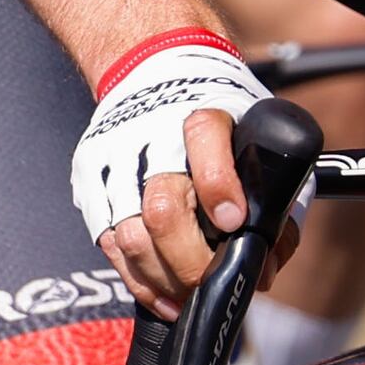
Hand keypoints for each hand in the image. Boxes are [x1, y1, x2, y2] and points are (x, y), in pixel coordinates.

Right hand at [75, 32, 280, 317]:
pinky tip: (164, 296)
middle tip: (215, 279)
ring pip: (132, 235)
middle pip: (163, 207)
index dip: (219, 185)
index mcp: (202, 110)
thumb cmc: (217, 114)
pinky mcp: (92, 179)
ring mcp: (116, 159)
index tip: (234, 222)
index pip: (203, 138)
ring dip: (166, 278)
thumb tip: (267, 260)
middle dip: (193, 259)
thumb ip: (271, 196)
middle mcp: (152, 134)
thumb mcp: (256, 137)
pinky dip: (138, 280)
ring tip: (191, 296)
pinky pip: (109, 242)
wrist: (152, 68)